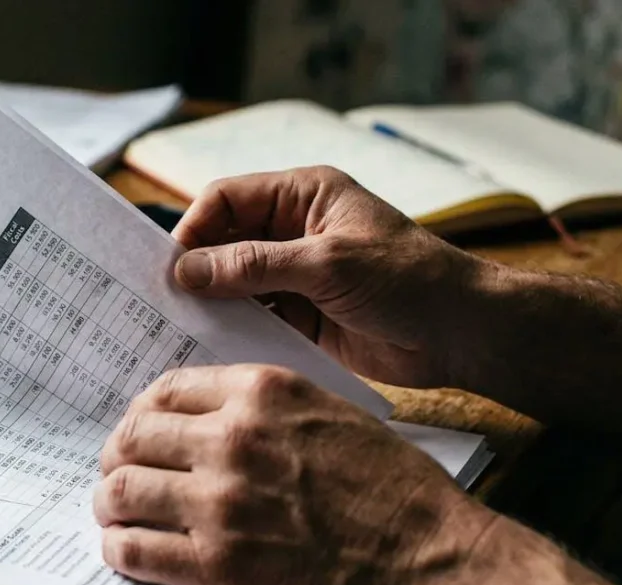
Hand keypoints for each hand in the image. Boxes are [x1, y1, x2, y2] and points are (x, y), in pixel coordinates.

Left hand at [93, 364, 492, 584]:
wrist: (427, 560)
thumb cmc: (394, 490)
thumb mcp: (332, 413)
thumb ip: (269, 408)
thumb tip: (214, 415)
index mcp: (262, 394)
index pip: (166, 389)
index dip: (143, 412)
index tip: (140, 429)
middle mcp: (232, 439)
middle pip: (133, 436)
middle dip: (116, 456)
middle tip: (117, 472)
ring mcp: (220, 502)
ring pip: (124, 490)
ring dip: (109, 502)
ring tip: (113, 512)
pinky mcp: (217, 564)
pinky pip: (137, 550)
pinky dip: (120, 550)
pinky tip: (126, 551)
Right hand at [171, 166, 489, 388]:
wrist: (461, 333)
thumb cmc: (407, 280)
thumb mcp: (327, 264)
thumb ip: (254, 266)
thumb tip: (186, 270)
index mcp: (302, 196)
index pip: (226, 199)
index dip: (194, 228)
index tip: (169, 267)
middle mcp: (293, 231)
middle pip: (224, 242)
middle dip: (195, 269)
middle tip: (160, 302)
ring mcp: (295, 275)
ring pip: (234, 284)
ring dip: (211, 304)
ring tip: (177, 330)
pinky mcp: (301, 317)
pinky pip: (254, 319)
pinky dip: (234, 332)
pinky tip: (211, 351)